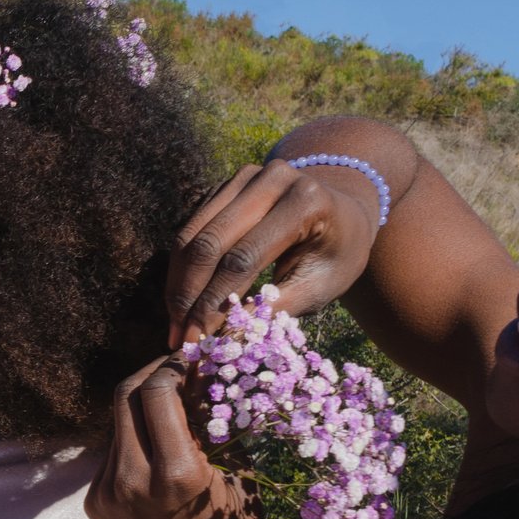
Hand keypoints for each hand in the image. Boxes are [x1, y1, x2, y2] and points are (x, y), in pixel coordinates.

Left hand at [87, 355, 263, 518]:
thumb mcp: (238, 479)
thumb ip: (215, 429)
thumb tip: (203, 378)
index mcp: (176, 474)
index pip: (156, 392)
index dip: (172, 366)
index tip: (190, 358)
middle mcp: (133, 480)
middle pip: (125, 397)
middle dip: (151, 374)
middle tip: (175, 367)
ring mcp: (107, 493)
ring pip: (117, 424)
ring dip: (141, 406)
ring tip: (171, 403)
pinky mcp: (95, 502)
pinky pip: (112, 454)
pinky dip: (135, 439)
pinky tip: (158, 445)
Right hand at [166, 159, 381, 347]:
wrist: (344, 211)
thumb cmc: (337, 253)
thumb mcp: (321, 286)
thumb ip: (276, 308)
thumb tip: (225, 341)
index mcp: (304, 202)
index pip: (243, 257)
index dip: (215, 301)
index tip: (198, 338)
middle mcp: (271, 180)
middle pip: (209, 242)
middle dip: (187, 294)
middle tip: (178, 335)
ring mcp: (245, 177)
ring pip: (191, 235)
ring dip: (177, 283)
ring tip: (174, 322)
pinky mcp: (226, 185)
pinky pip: (191, 228)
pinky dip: (182, 267)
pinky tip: (180, 298)